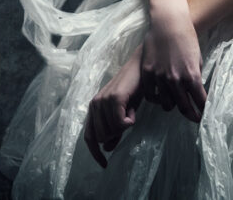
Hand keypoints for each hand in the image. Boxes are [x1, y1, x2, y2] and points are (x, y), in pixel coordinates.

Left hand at [84, 45, 142, 167]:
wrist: (142, 67)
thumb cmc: (134, 89)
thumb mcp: (124, 112)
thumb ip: (114, 130)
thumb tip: (106, 148)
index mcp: (94, 108)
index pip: (89, 137)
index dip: (95, 153)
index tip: (104, 165)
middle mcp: (95, 104)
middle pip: (103, 137)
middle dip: (117, 134)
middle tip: (128, 117)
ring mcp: (103, 100)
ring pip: (111, 131)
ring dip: (125, 126)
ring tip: (131, 110)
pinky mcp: (114, 97)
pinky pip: (120, 123)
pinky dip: (129, 121)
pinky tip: (133, 111)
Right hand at [140, 5, 206, 122]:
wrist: (169, 23)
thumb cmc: (186, 38)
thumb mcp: (197, 58)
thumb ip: (195, 76)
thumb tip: (196, 90)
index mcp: (191, 76)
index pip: (200, 102)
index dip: (202, 111)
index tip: (203, 116)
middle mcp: (176, 80)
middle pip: (184, 107)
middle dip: (191, 114)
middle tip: (194, 117)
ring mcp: (160, 77)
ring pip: (166, 104)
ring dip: (172, 106)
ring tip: (175, 104)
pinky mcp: (147, 73)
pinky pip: (151, 95)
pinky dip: (156, 99)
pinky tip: (159, 96)